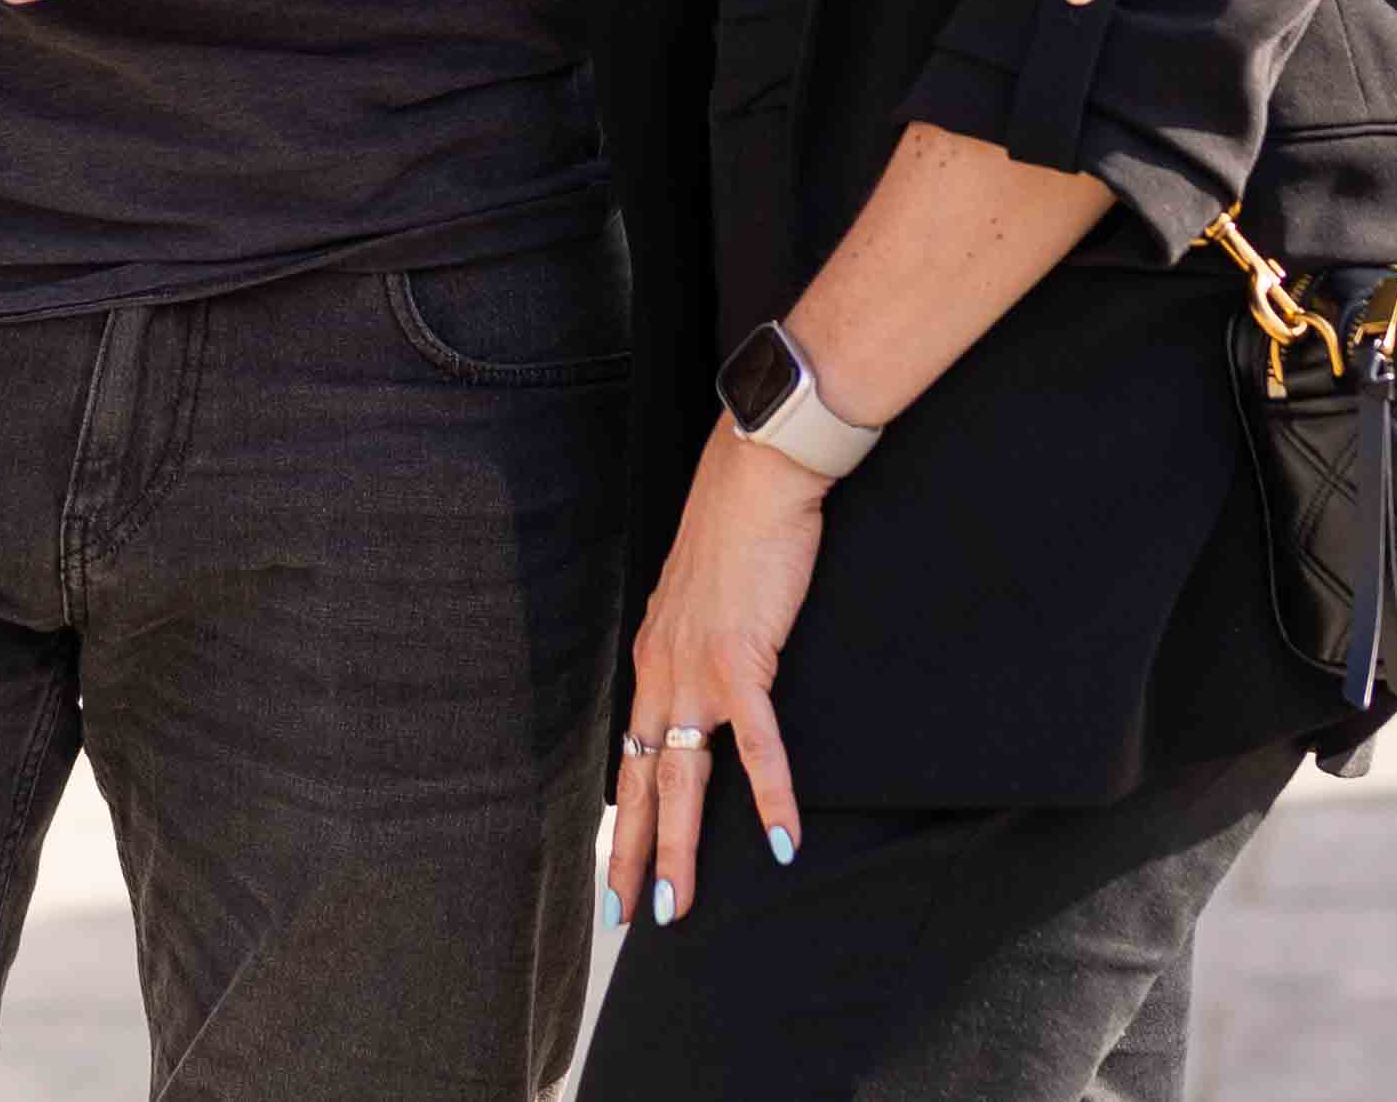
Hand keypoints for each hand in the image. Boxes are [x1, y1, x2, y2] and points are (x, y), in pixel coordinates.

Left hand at [603, 425, 822, 932]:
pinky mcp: (744, 661)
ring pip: (684, 779)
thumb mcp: (700, 598)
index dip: (624, 817)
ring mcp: (698, 671)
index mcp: (653, 659)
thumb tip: (700, 668)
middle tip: (625, 915)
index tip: (617, 869)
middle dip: (632, 854)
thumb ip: (693, 640)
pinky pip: (757, 746)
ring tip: (678, 905)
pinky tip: (779, 842)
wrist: (752, 481)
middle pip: (643, 782)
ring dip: (680, 847)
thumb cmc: (736, 532)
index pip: (632, 756)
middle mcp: (663, 672)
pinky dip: (770, 797)